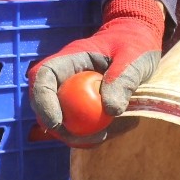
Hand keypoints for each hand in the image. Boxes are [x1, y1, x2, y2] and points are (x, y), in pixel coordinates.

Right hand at [29, 0, 164, 145]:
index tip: (56, 123)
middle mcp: (64, 77)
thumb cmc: (134, 43)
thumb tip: (110, 109)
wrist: (137, 41)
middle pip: (45, 105)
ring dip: (81, 135)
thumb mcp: (133, 57)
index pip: (42, 76)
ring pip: (62, 121)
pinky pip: (79, 126)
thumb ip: (123, 79)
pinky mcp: (82, 106)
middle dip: (61, 128)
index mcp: (70, 58)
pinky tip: (117, 128)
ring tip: (112, 132)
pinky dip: (94, 134)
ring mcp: (71, 93)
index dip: (42, 100)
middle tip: (93, 138)